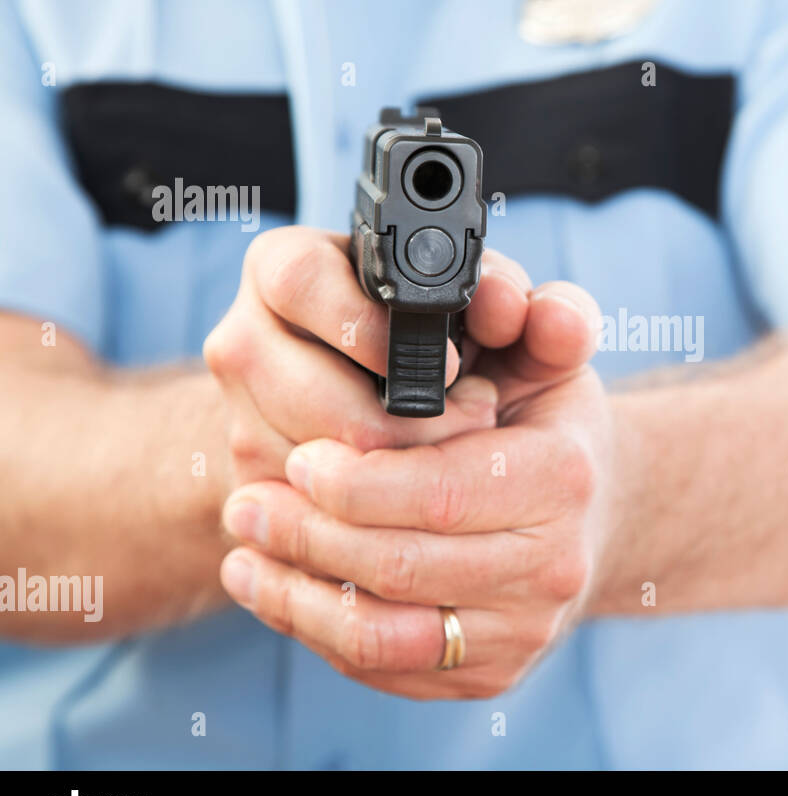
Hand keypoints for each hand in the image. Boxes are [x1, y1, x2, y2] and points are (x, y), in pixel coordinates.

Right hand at [202, 226, 591, 498]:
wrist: (426, 437)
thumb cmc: (475, 363)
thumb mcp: (513, 327)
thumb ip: (542, 308)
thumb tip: (531, 314)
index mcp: (291, 270)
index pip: (301, 281)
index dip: (374, 327)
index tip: (451, 365)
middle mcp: (246, 343)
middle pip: (312, 397)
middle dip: (411, 427)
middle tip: (476, 422)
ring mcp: (238, 426)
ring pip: (311, 472)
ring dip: (399, 481)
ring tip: (460, 462)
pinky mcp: (252, 499)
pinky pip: (307, 525)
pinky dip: (377, 524)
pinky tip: (426, 510)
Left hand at [217, 354, 614, 699]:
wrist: (592, 518)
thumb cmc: (550, 428)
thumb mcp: (551, 358)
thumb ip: (535, 315)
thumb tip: (503, 298)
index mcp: (563, 478)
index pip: (440, 492)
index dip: (355, 483)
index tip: (298, 457)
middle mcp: (553, 566)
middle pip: (401, 564)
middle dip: (307, 534)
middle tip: (245, 502)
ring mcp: (523, 632)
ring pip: (383, 633)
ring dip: (294, 591)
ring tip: (244, 545)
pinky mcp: (490, 674)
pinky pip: (384, 667)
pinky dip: (315, 630)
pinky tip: (272, 587)